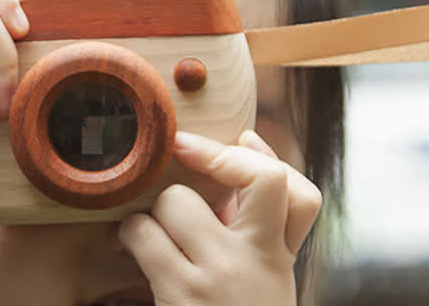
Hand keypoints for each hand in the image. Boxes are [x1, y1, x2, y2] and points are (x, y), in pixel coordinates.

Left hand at [118, 130, 321, 304]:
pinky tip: (130, 248)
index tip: (239, 138)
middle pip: (256, 179)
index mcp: (281, 260)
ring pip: (178, 201)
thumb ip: (260, 218)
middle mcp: (260, 263)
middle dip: (212, 160)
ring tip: (150, 230)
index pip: (299, 192)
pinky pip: (143, 232)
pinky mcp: (181, 293)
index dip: (264, 157)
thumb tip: (248, 138)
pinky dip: (129, 234)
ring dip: (154, 210)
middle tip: (181, 160)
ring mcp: (220, 277)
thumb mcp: (263, 274)